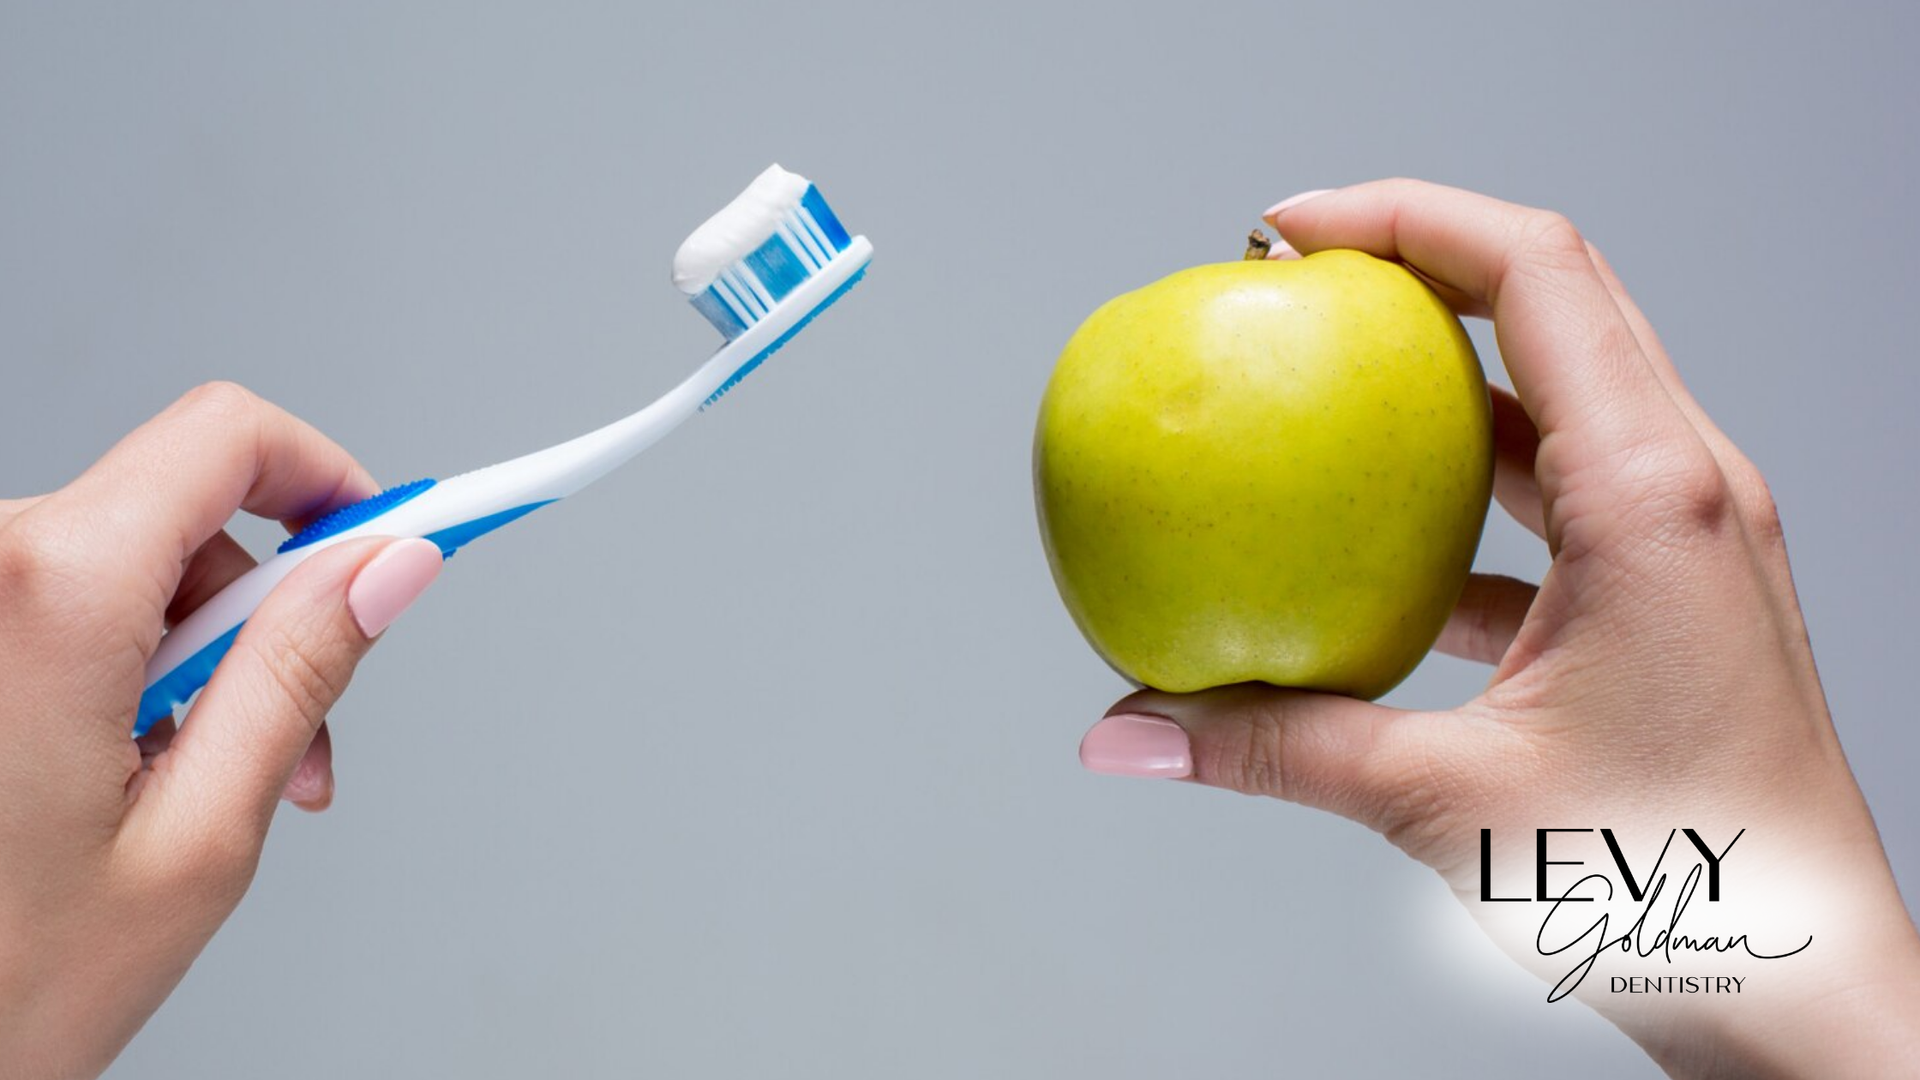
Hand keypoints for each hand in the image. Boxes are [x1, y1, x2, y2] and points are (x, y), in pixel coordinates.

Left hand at [0, 383, 443, 1077]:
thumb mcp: (199, 834)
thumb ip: (300, 673)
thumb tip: (388, 569)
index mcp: (46, 597)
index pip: (225, 435)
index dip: (325, 474)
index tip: (383, 532)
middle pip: (181, 510)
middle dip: (264, 612)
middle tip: (292, 740)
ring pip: (124, 563)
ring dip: (192, 658)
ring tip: (188, 785)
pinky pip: (58, 601)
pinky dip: (117, 667)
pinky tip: (117, 767)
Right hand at [1076, 181, 1919, 1077]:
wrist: (1801, 978)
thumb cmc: (1674, 887)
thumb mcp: (1448, 800)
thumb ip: (1273, 749)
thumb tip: (1126, 728)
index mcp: (1655, 496)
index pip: (1536, 272)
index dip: (1406, 215)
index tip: (1287, 232)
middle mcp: (1691, 485)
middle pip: (1556, 293)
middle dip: (1418, 258)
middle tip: (1292, 271)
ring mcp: (1691, 532)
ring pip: (1563, 384)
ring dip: (1445, 368)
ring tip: (1325, 377)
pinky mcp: (1672, 585)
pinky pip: (1561, 487)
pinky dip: (1466, 484)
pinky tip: (1379, 548)